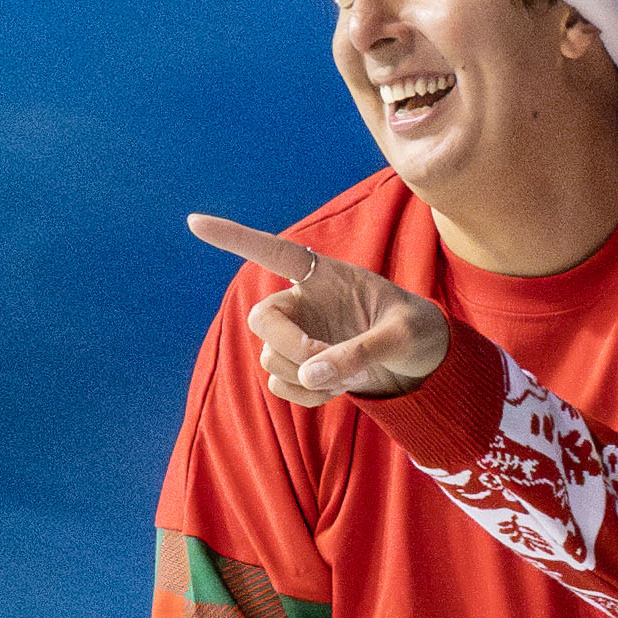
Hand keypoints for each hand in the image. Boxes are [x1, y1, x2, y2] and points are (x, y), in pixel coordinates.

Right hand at [186, 213, 448, 399]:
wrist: (422, 362)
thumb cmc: (416, 331)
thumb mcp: (401, 336)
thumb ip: (359, 352)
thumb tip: (312, 374)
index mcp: (323, 275)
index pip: (272, 252)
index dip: (235, 237)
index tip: (195, 222)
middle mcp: (302, 302)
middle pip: (261, 319)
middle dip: (288, 345)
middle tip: (324, 362)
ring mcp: (298, 336)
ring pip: (270, 358)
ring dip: (304, 376)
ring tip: (347, 376)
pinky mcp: (300, 367)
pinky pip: (281, 385)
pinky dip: (306, 395)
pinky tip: (336, 390)